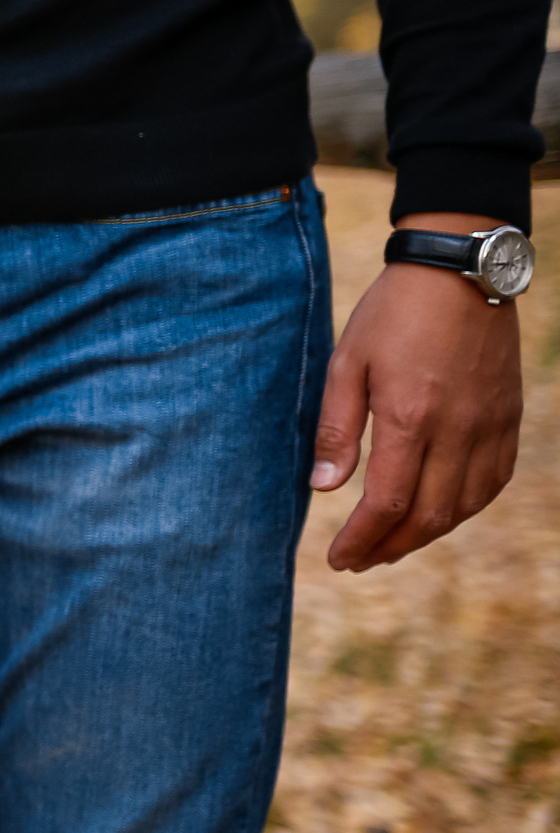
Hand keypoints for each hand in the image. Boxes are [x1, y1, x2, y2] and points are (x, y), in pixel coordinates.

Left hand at [313, 213, 523, 571]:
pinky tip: (439, 513)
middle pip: (429, 517)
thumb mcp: (347, 363)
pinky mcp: (508, 417)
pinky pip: (493, 481)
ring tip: (391, 545)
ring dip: (426, 535)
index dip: (362, 539)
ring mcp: (490, 426)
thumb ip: (337, 428)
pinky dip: (464, 508)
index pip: (387, 504)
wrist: (460, 271)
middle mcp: (458, 430)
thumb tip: (324, 487)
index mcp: (411, 418)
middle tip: (359, 561)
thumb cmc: (393, 313)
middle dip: (390, 548)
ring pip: (464, 506)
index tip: (339, 559)